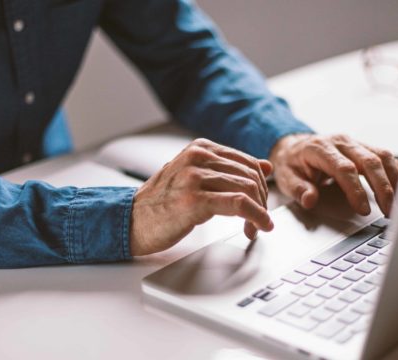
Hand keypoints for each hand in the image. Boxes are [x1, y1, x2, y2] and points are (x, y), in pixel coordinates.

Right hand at [130, 138, 273, 255]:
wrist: (130, 220)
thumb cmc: (161, 202)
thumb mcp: (195, 177)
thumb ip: (228, 169)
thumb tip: (266, 166)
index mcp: (199, 149)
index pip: (247, 162)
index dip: (261, 185)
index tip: (261, 203)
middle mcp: (198, 158)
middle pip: (250, 176)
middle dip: (261, 201)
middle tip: (260, 220)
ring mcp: (195, 177)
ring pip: (248, 188)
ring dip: (259, 212)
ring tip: (255, 228)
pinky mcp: (195, 200)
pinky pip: (239, 204)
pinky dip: (256, 216)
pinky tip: (260, 226)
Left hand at [269, 133, 397, 215]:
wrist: (294, 147)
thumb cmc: (292, 164)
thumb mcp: (286, 178)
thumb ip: (298, 189)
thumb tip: (309, 200)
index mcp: (320, 148)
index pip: (344, 168)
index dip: (356, 189)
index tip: (363, 209)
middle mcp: (341, 142)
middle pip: (369, 161)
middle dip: (382, 188)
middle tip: (389, 211)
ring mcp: (355, 143)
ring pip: (382, 156)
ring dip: (394, 180)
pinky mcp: (364, 147)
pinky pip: (385, 157)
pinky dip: (396, 173)